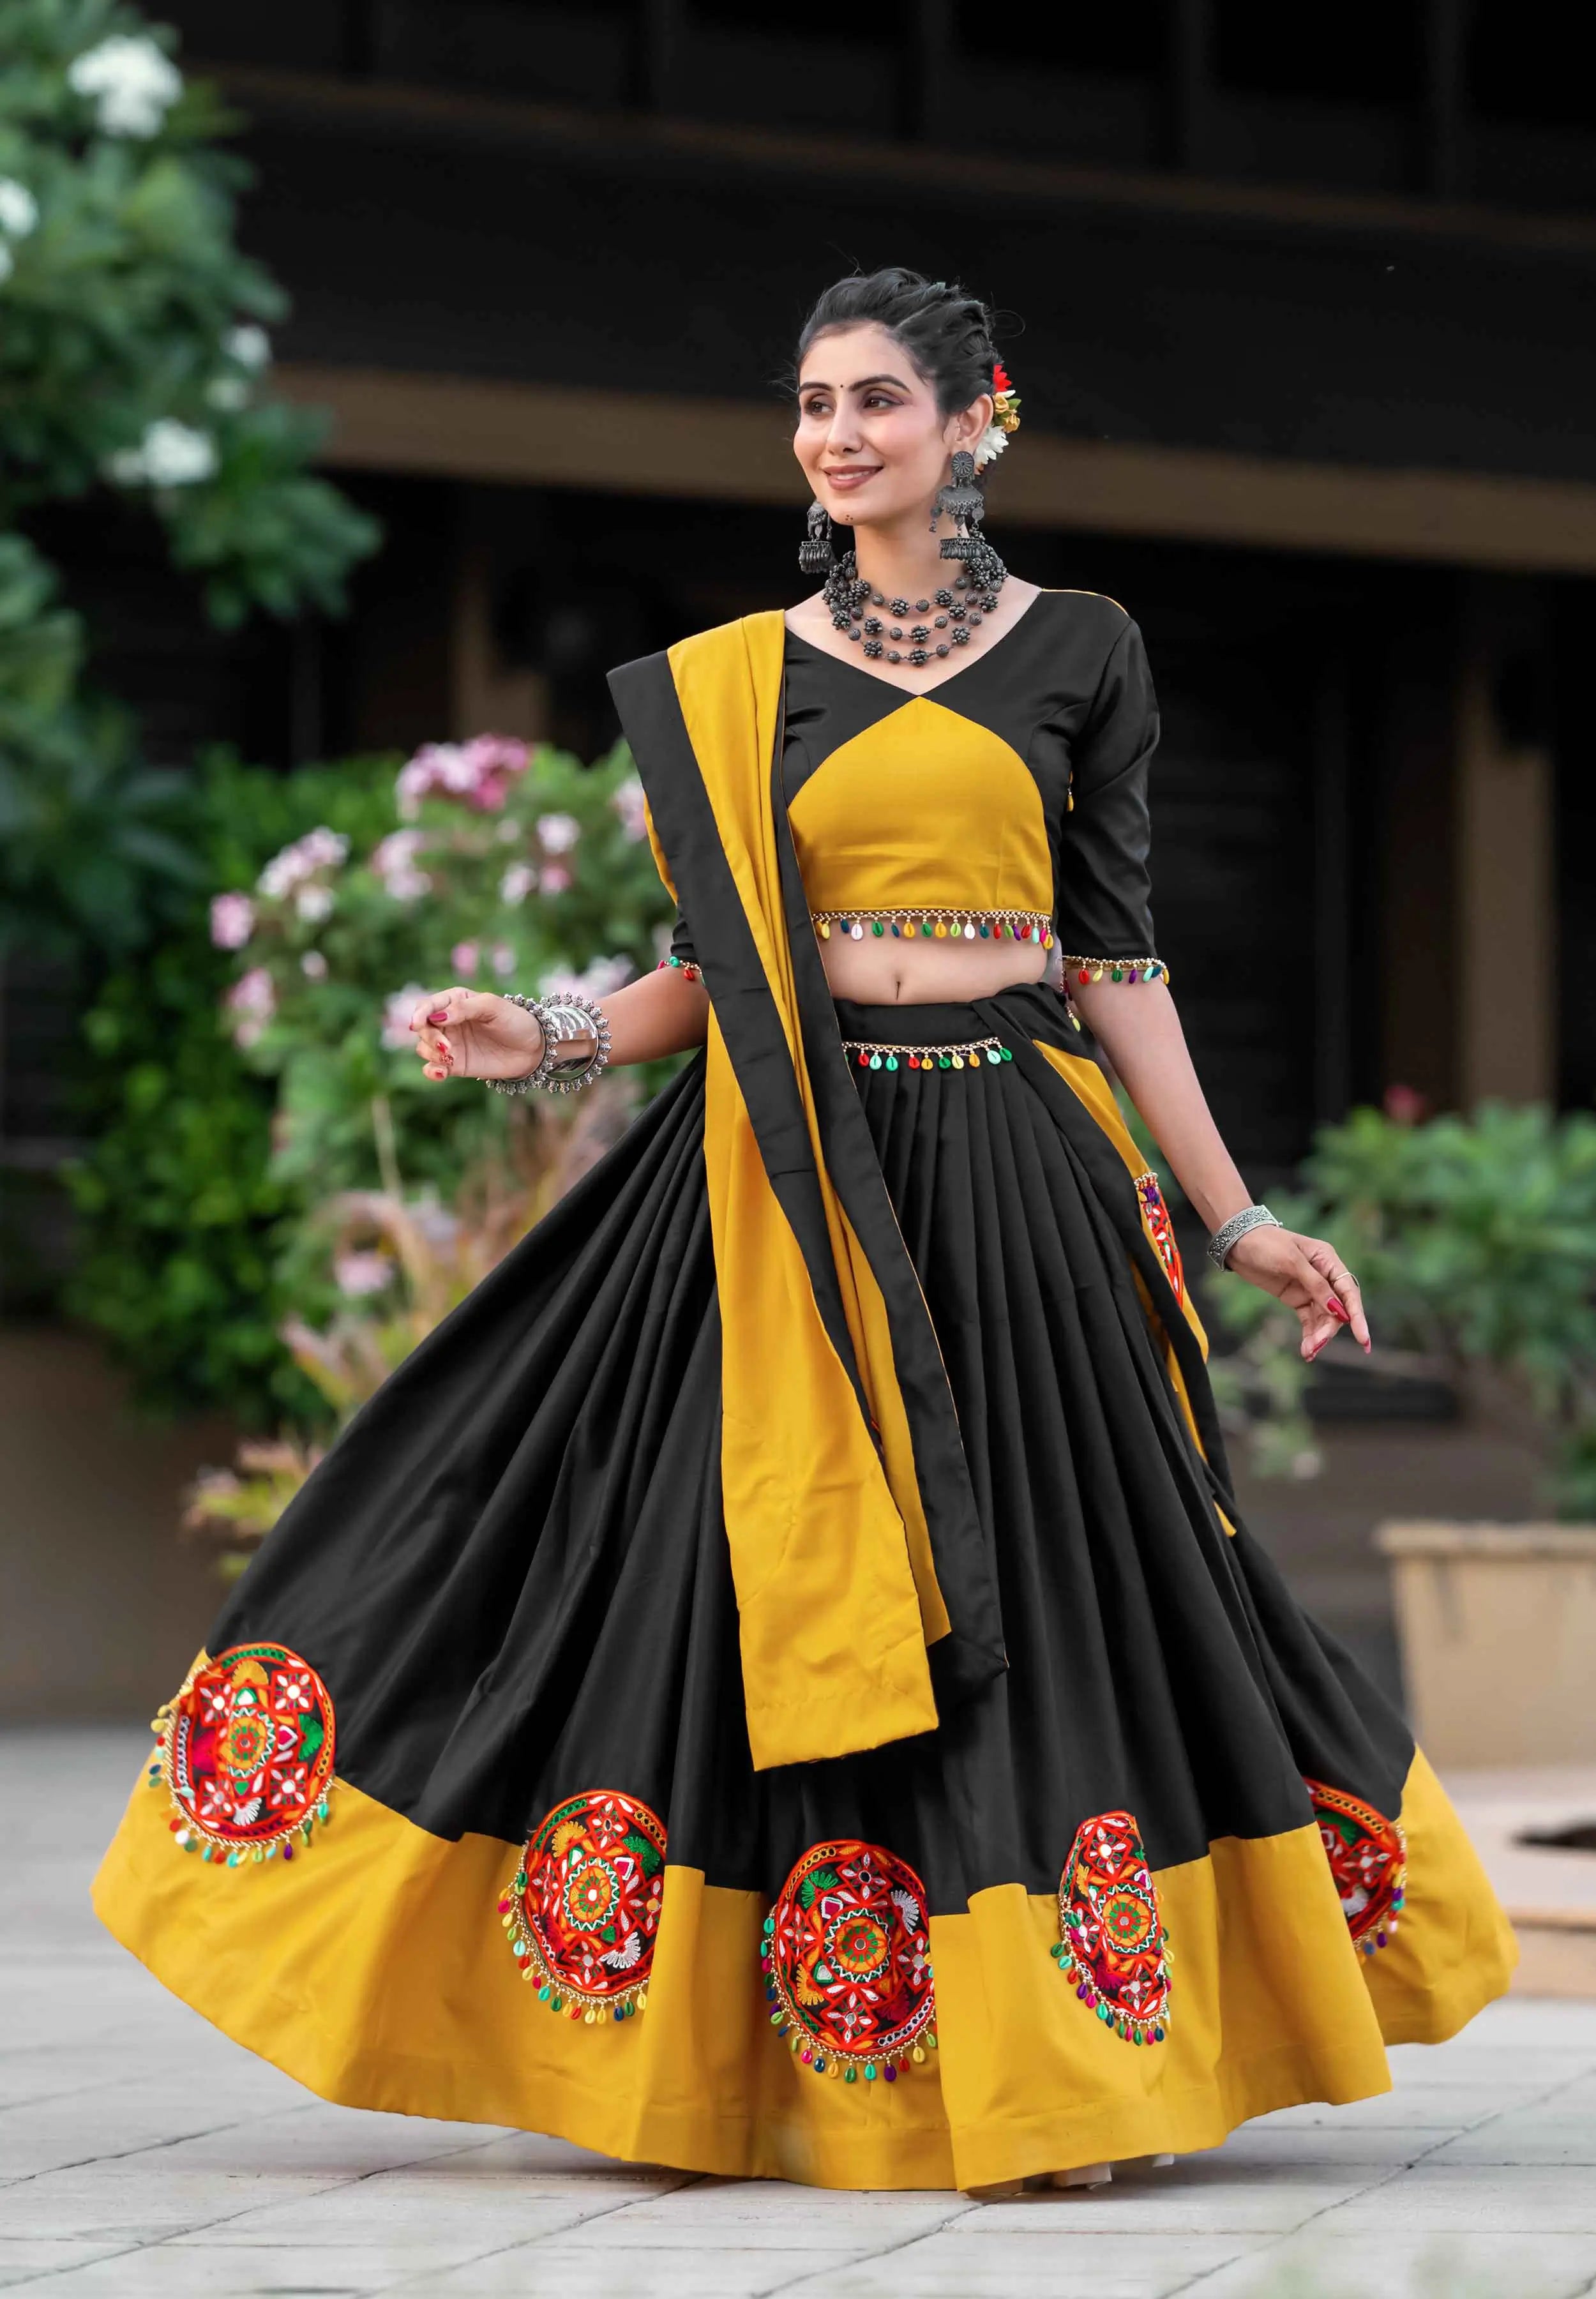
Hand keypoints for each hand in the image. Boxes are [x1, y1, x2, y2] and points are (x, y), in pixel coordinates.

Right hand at [408, 987, 543, 1082]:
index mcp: (455, 1001)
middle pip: (423, 1028)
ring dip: (431, 1053)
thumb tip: (436, 1018)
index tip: (417, 1024)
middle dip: (429, 1037)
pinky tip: (441, 1073)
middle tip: (446, 1047)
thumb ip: (463, 1009)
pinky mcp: (455, 1064)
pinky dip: (431, 1071)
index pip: (427, 1006)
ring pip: (424, 1048)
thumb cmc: (515, 1021)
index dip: (419, 1014)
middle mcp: (449, 1022)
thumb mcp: (492, 1007)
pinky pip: (433, 1068)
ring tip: (450, 1057)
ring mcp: (450, 1044)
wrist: (533, 1049)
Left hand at [1223, 1226, 1371, 1360]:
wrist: (1238, 1242)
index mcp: (1329, 1260)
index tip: (1363, 1339)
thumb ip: (1315, 1284)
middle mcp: (1324, 1275)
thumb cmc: (1267, 1244)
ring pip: (1324, 1318)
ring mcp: (1310, 1288)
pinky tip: (1306, 1349)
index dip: (1357, 1316)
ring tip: (1309, 1351)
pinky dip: (1309, 1334)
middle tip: (1317, 1345)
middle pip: (1337, 1309)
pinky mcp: (1296, 1298)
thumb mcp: (1291, 1261)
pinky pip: (1309, 1320)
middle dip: (1329, 1329)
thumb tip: (1337, 1309)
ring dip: (1318, 1336)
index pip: (1349, 1292)